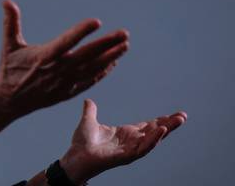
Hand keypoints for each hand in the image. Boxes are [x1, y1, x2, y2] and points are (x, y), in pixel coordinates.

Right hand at [0, 0, 128, 117]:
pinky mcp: (67, 92)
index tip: (96, 22)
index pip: (66, 42)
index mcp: (43, 57)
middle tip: (124, 33)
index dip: (81, 32)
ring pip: (91, 69)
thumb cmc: (9, 69)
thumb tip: (6, 0)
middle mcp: (56, 71)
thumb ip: (10, 23)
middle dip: (106, 44)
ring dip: (109, 57)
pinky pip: (88, 81)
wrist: (8, 100)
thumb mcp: (8, 45)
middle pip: (86, 56)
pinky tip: (113, 62)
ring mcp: (63, 84)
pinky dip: (101, 72)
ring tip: (125, 46)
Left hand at [60, 99, 187, 183]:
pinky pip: (143, 148)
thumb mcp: (88, 122)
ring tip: (177, 121)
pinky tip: (162, 131)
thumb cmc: (82, 143)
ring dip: (165, 131)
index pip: (147, 126)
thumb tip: (89, 101)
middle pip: (154, 132)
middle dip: (169, 124)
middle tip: (183, 116)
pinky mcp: (127, 156)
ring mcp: (130, 149)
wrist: (76, 157)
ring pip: (152, 139)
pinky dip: (153, 140)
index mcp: (125, 133)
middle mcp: (130, 141)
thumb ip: (90, 111)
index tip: (173, 115)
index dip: (160, 121)